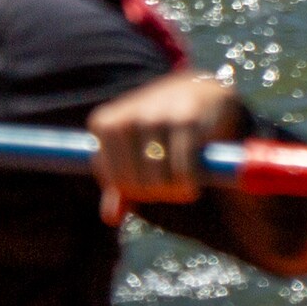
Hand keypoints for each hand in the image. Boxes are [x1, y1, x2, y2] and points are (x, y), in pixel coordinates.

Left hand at [88, 70, 243, 220]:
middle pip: (134, 181)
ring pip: (157, 179)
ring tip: (183, 185)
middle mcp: (129, 117)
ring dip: (173, 191)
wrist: (200, 88)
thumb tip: (112, 217)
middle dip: (154, 193)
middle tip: (170, 189)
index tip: (148, 186)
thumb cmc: (159, 127)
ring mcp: (157, 116)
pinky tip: (194, 180)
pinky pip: (183, 170)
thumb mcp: (133, 149)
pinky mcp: (188, 120)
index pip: (114, 179)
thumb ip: (120, 183)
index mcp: (106, 123)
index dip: (132, 190)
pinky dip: (189, 182)